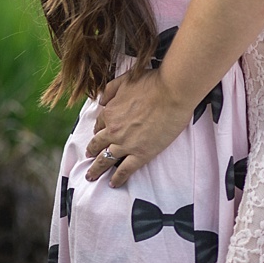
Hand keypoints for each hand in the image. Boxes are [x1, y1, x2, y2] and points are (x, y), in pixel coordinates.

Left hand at [83, 65, 189, 187]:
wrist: (174, 90)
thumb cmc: (154, 81)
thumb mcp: (126, 79)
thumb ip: (111, 89)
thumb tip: (100, 100)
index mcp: (110, 112)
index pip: (99, 125)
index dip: (98, 130)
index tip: (99, 134)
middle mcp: (113, 131)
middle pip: (97, 145)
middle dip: (91, 152)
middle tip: (89, 157)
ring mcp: (126, 144)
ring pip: (105, 160)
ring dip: (96, 169)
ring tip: (92, 176)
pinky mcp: (141, 154)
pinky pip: (124, 170)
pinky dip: (117, 178)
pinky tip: (113, 183)